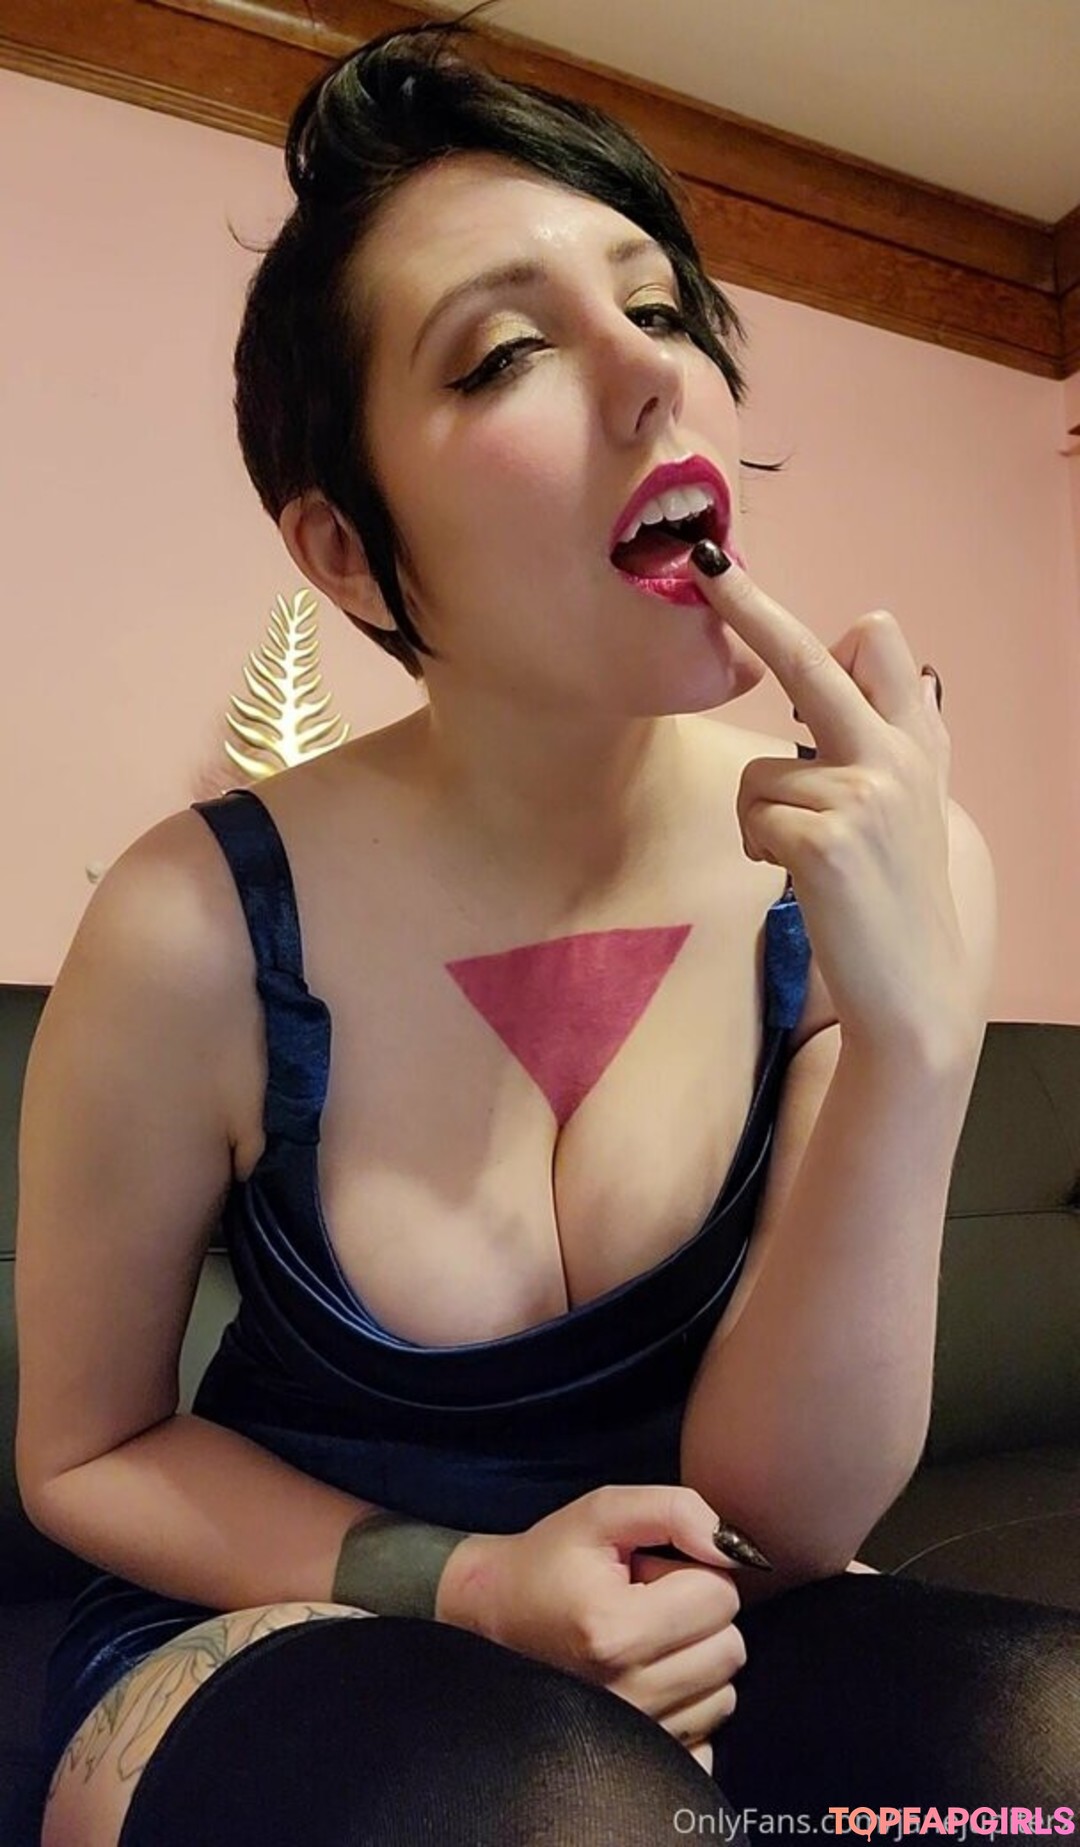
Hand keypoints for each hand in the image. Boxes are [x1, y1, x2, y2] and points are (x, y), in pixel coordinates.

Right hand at [438, 1484, 747, 1759]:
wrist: (491, 1619)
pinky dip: (692, 1710)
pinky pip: (709, 1741)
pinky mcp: (643, 1764)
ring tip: (645, 1642)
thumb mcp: (601, 1513)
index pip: (720, 1596)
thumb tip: (736, 1547)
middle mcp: (630, 1692)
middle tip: (647, 1605)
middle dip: (699, 1616)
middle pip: (730, 1647)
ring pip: (725, 1693)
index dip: (692, 1570)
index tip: (649, 1573)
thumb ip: (675, 1510)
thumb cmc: (548, 1562)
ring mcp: (637, 1736)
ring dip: (697, 1661)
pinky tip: (654, 1684)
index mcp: (617, 1630)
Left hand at [692, 547, 978, 1061]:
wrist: (915, 986)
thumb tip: (886, 650)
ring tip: (801, 854)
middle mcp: (896, 758)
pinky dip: (759, 846)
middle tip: (710, 567)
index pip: (879, 646)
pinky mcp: (827, 842)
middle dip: (753, 610)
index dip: (824, 619)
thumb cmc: (897, 895)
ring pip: (758, 770)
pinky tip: (794, 875)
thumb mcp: (917, 800)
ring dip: (761, 815)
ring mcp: (864, 797)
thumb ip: (902, 727)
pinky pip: (753, 817)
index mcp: (918, 742)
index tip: (762, 588)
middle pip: (812, 660)